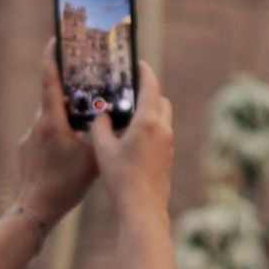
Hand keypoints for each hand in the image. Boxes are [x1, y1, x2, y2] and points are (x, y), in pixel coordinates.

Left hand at [15, 41, 99, 227]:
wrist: (36, 209)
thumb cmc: (66, 183)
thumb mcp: (94, 156)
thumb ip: (103, 133)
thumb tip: (116, 116)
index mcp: (53, 122)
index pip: (50, 82)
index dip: (52, 59)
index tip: (56, 39)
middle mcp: (38, 125)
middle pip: (54, 98)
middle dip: (69, 87)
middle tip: (84, 75)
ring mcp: (30, 138)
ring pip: (52, 117)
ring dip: (67, 113)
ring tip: (85, 116)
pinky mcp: (27, 150)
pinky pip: (46, 132)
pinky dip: (61, 132)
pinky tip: (72, 146)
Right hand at [89, 60, 173, 214]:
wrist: (143, 205)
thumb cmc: (121, 177)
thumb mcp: (103, 148)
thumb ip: (100, 126)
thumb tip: (102, 115)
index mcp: (148, 121)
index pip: (150, 86)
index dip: (144, 72)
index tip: (137, 63)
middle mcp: (163, 128)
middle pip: (160, 100)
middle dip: (148, 91)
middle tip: (129, 89)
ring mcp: (168, 142)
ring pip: (163, 117)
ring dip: (150, 110)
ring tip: (128, 112)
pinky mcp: (168, 155)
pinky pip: (161, 132)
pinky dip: (151, 126)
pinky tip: (133, 135)